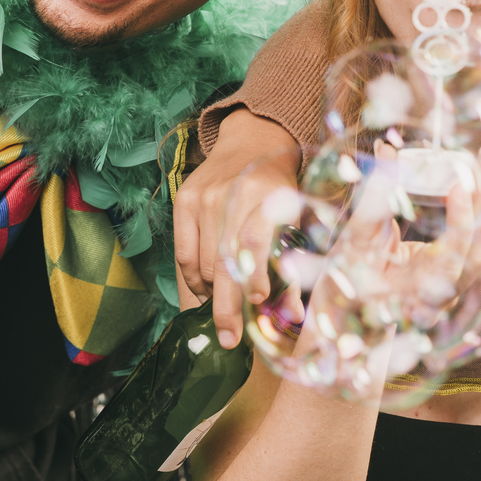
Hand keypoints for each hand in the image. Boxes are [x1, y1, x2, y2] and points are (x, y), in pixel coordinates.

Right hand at [172, 108, 299, 348]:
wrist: (252, 141)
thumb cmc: (281, 191)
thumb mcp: (297, 217)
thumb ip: (294, 263)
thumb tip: (289, 314)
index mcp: (269, 198)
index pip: (256, 238)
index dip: (255, 272)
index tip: (257, 300)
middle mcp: (234, 195)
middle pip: (225, 259)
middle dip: (226, 305)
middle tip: (227, 339)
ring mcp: (205, 197)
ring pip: (202, 260)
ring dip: (211, 293)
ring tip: (220, 311)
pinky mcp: (184, 200)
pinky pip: (183, 252)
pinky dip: (193, 277)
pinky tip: (204, 288)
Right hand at [338, 145, 480, 313]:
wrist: (344, 313)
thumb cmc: (344, 282)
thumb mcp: (352, 244)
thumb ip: (371, 201)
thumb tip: (387, 153)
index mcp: (417, 297)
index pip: (452, 258)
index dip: (459, 221)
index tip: (456, 185)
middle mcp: (441, 296)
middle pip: (478, 249)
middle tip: (474, 159)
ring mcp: (449, 284)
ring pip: (480, 242)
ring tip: (479, 160)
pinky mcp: (449, 269)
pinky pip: (471, 236)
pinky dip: (473, 204)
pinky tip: (469, 175)